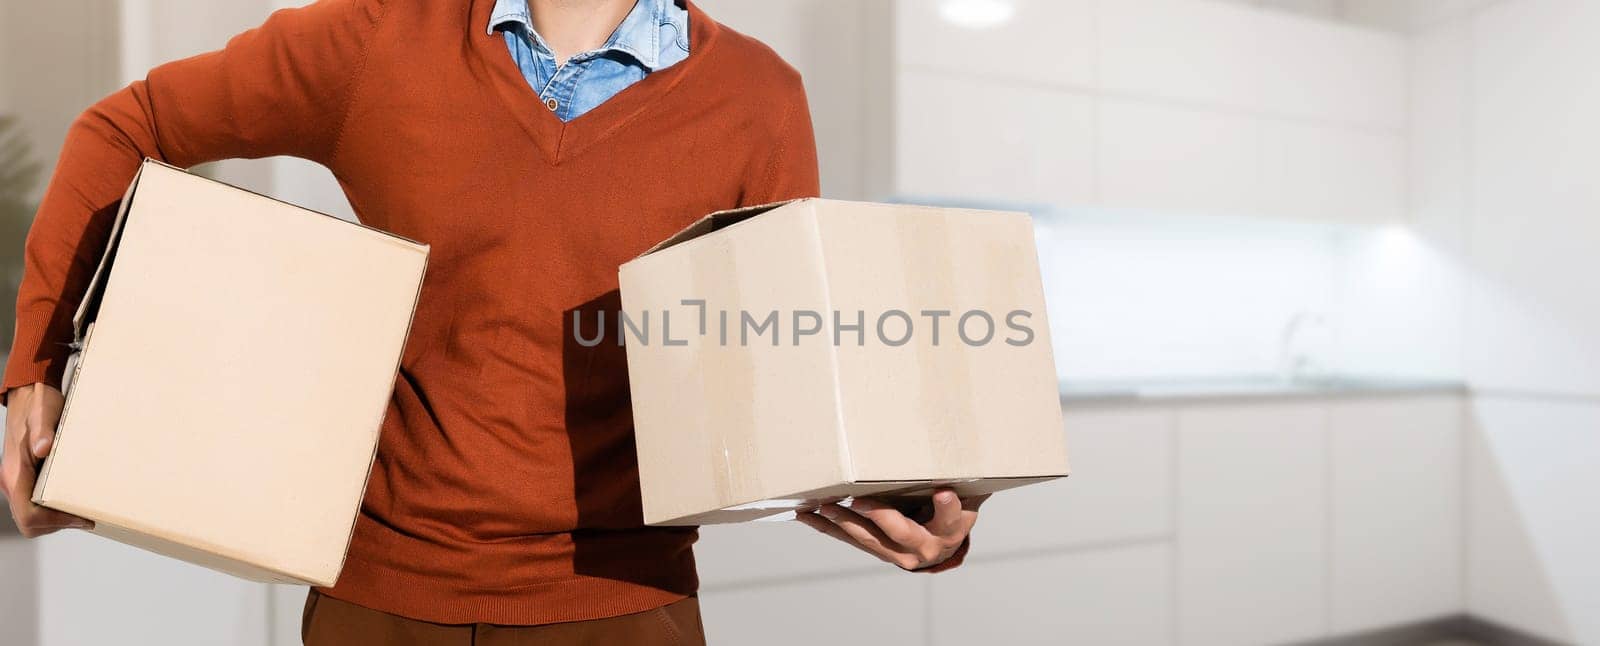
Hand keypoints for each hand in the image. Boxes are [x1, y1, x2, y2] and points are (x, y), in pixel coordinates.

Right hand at [3, 383, 91, 536]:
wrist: (28, 394)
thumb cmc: (38, 404)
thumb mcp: (44, 414)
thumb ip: (43, 432)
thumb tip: (44, 449)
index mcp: (15, 473)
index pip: (27, 515)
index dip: (55, 522)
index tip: (81, 518)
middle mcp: (12, 481)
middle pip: (29, 523)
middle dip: (57, 524)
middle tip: (85, 517)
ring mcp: (17, 481)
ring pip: (31, 516)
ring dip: (55, 518)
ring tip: (81, 510)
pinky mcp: (24, 478)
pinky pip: (34, 503)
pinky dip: (53, 508)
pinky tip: (72, 497)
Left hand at [798, 488, 986, 570]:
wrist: (941, 546)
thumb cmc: (951, 511)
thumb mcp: (964, 496)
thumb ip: (958, 477)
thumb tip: (956, 441)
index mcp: (949, 530)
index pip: (950, 518)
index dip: (947, 507)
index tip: (943, 492)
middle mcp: (924, 547)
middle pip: (901, 532)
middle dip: (879, 516)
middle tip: (859, 501)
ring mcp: (899, 554)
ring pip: (870, 539)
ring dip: (844, 522)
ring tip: (824, 507)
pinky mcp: (878, 551)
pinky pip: (851, 540)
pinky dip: (828, 527)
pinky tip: (808, 516)